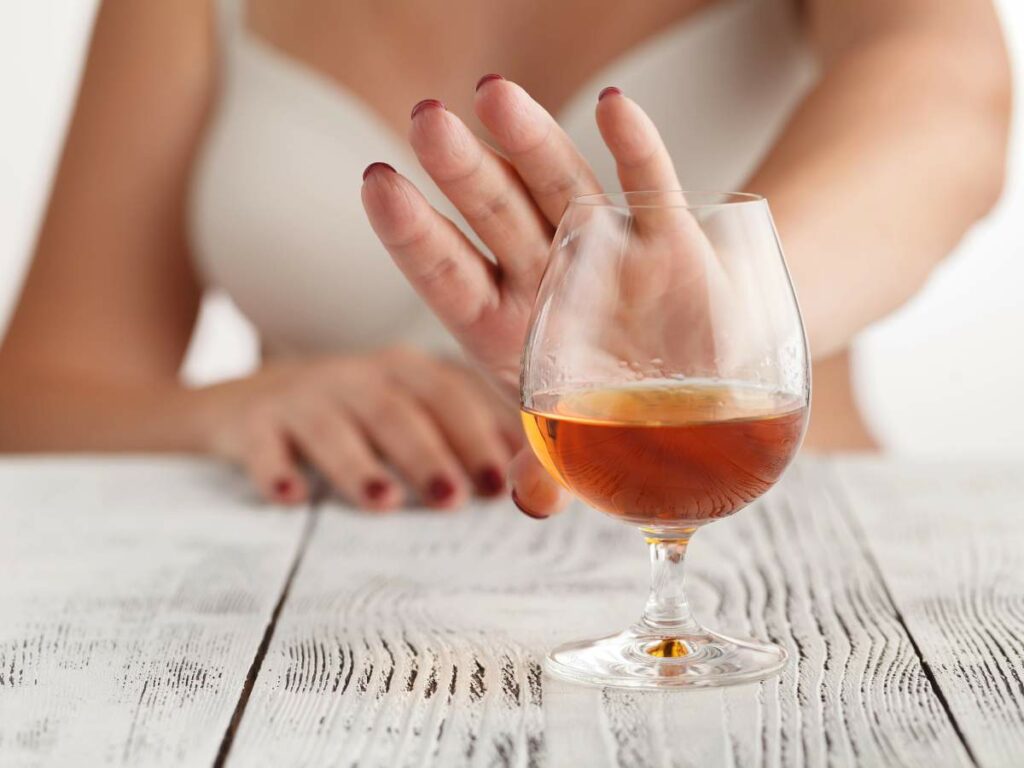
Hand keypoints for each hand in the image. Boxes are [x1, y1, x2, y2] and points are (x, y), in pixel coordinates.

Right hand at [199, 346, 517, 508]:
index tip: (504, 479)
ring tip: (386, 503)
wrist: (245, 406)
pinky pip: (261, 441)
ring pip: (333, 425)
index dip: (478, 432)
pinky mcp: (249, 421)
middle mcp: (354, 376)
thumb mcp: (404, 417)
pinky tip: (290, 497)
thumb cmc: (352, 420)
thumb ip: (461, 442)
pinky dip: (274, 467)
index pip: (449, 392)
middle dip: (429, 451)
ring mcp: (300, 397)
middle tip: (457, 497)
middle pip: (396, 407)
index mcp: (403, 372)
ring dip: (360, 464)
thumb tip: (534, 492)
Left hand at [362, 81, 700, 517]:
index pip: (448, 277)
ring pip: (557, 186)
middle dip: (462, 171)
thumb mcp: (584, 453)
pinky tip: (615, 107)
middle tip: (426, 121)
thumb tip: (527, 502)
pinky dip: (636, 150)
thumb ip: (555, 470)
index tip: (376, 182)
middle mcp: (545, 279)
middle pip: (494, 215)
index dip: (413, 234)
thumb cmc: (621, 424)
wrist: (701, 395)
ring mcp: (602, 251)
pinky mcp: (665, 239)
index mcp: (507, 329)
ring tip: (493, 94)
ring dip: (530, 141)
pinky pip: (648, 189)